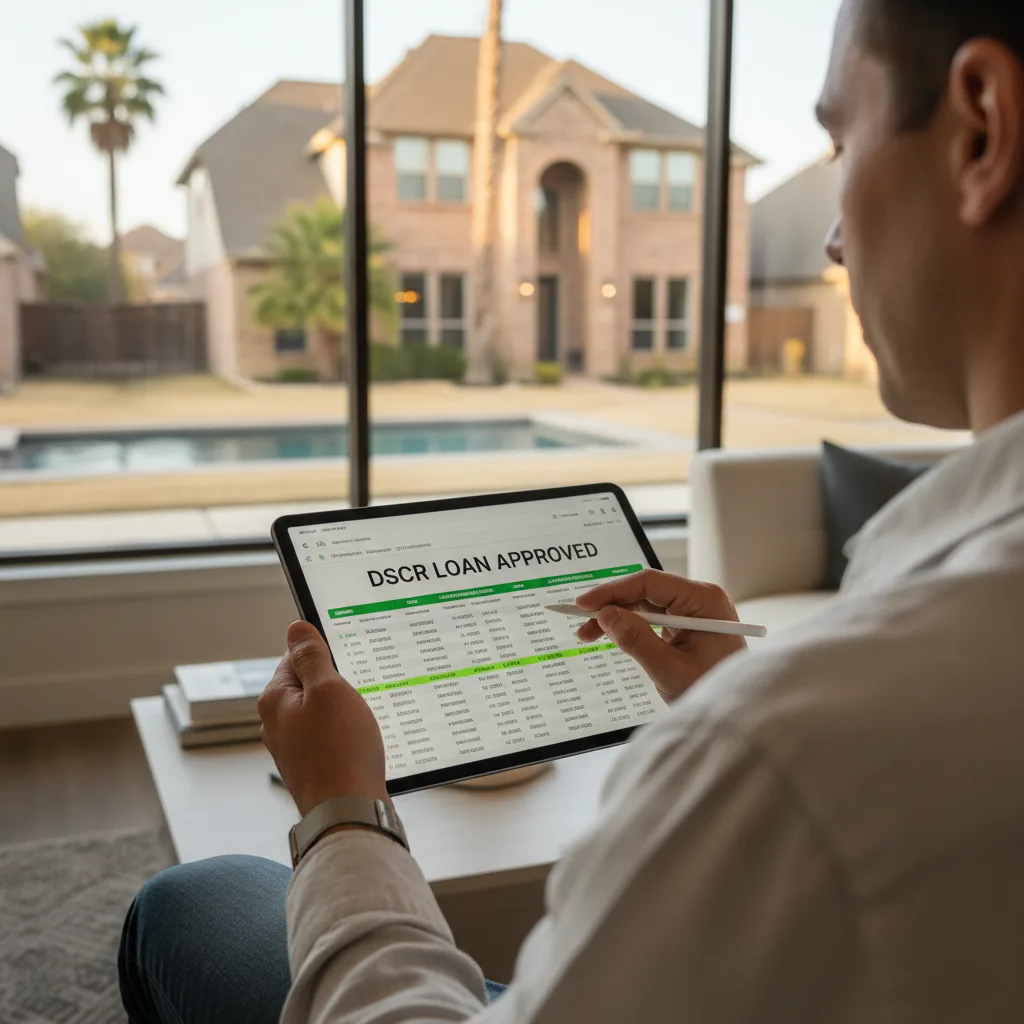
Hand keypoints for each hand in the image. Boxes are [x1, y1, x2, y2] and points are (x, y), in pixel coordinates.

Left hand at [258, 621, 386, 815]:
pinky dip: (345, 733)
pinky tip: (363, 739)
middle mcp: (277, 723)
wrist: (348, 814)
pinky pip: (328, 736)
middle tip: (361, 686)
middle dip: (335, 682)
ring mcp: (293, 747)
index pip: (295, 656)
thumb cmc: (340, 751)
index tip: (349, 657)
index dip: (325, 652)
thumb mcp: (329, 690)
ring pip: (320, 712)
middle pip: (308, 684)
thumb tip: (295, 628)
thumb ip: (311, 657)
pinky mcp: (312, 766)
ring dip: (343, 709)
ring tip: (364, 716)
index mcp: (275, 699)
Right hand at [575, 569, 745, 702]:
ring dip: (618, 617)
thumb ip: (636, 640)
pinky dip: (631, 626)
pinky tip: (611, 635)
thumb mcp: (669, 670)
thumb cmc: (713, 693)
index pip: (649, 583)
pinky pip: (654, 618)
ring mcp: (696, 612)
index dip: (613, 591)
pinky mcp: (689, 625)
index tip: (585, 604)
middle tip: (582, 623)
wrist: (740, 716)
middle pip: (646, 592)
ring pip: (646, 605)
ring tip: (589, 634)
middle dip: (611, 606)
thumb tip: (606, 615)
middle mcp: (701, 599)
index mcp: (704, 600)